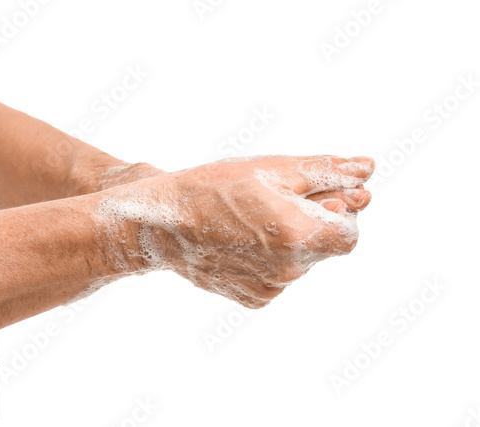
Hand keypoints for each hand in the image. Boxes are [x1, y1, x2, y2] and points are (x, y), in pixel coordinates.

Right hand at [97, 155, 374, 307]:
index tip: (318, 197)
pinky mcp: (253, 298)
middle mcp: (287, 271)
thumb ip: (324, 171)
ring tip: (252, 219)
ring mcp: (269, 289)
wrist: (161, 224)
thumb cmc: (212, 189)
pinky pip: (279, 277)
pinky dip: (272, 258)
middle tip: (278, 201)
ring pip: (301, 262)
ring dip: (291, 239)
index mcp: (296, 236)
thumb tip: (366, 169)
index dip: (339, 212)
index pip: (349, 234)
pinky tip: (244, 240)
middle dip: (313, 222)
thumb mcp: (270, 169)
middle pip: (324, 247)